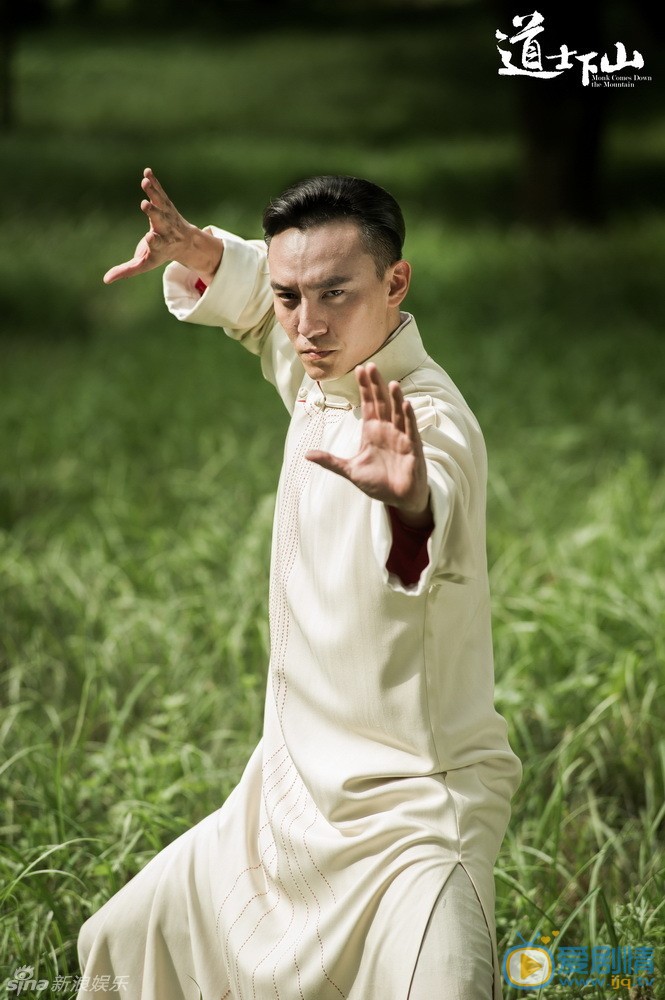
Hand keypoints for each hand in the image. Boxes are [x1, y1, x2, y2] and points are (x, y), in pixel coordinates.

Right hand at [103, 168, 222, 284]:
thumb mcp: (145, 264)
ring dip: (153, 193)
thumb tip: (105, 280)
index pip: (156, 244)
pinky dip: (154, 183)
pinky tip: (147, 172)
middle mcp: (166, 230)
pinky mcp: (166, 204)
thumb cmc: (161, 254)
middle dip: (154, 213)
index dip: (153, 241)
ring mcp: (167, 215)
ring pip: (161, 203)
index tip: (149, 238)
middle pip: (160, 221)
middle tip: (145, 205)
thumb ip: (126, 270)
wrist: (186, 242)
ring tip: (145, 181)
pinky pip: (160, 192)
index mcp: (160, 246)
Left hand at [306, 363, 431, 526]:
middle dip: (376, 385)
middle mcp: (387, 430)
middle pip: (381, 403)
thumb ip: (330, 461)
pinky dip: (408, 417)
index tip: (359, 369)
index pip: (368, 404)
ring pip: (397, 413)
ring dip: (395, 399)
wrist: (399, 499)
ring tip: (391, 383)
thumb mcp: (350, 470)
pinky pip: (410, 430)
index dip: (364, 387)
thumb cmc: (378, 483)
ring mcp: (400, 437)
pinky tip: (406, 405)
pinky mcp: (412, 448)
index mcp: (372, 431)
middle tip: (371, 365)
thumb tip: (306, 455)